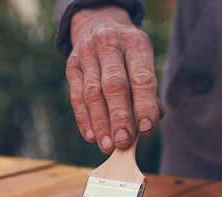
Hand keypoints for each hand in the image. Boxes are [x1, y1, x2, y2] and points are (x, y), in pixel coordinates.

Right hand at [66, 6, 162, 153]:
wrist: (99, 25)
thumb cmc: (128, 54)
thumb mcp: (143, 62)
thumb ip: (149, 92)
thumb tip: (148, 123)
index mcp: (135, 44)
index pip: (142, 78)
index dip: (144, 105)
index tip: (146, 130)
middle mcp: (110, 46)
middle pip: (114, 85)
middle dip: (120, 117)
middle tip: (124, 142)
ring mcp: (87, 55)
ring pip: (92, 93)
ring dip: (100, 123)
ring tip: (108, 146)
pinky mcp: (72, 66)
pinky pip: (76, 96)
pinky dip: (84, 119)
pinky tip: (91, 136)